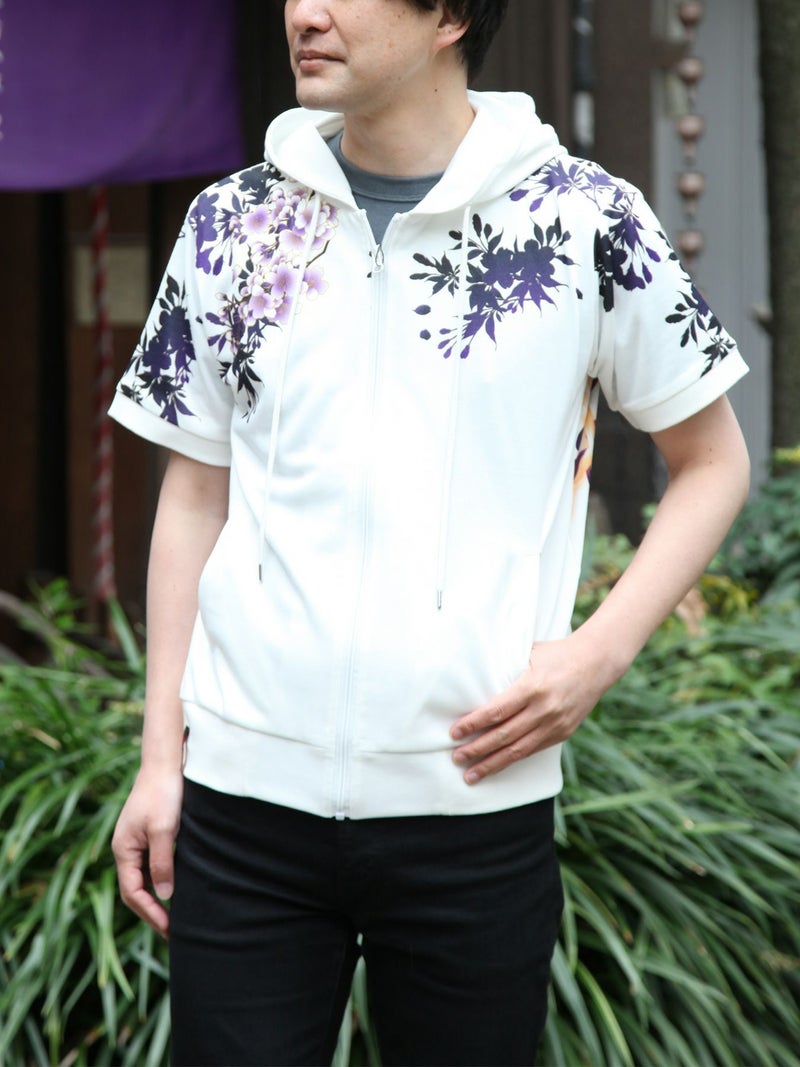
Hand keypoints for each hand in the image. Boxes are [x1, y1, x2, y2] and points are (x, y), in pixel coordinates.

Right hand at [111, 768, 183, 938]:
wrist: (165, 764)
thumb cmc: (163, 793)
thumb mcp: (164, 830)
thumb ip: (162, 863)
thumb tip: (164, 896)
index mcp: (124, 850)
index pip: (133, 892)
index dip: (150, 913)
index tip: (169, 929)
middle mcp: (126, 849)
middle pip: (135, 890)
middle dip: (152, 912)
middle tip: (173, 932)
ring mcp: (136, 842)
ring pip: (143, 878)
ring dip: (157, 898)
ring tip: (176, 916)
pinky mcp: (148, 835)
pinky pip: (151, 865)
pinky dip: (161, 881)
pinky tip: (176, 888)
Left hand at [449, 633, 615, 783]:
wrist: (596, 662)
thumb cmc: (556, 653)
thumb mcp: (529, 654)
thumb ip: (506, 669)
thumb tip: (475, 679)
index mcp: (532, 687)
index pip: (496, 711)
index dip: (473, 724)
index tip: (454, 732)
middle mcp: (544, 709)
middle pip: (504, 735)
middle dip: (477, 749)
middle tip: (456, 757)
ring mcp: (555, 724)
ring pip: (518, 751)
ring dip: (492, 763)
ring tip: (471, 774)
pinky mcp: (563, 733)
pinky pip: (533, 750)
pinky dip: (513, 760)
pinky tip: (497, 765)